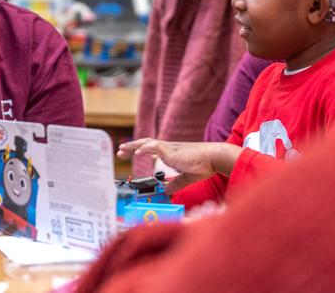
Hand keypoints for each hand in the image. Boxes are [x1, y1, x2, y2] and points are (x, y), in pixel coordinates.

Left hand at [118, 138, 242, 193]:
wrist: (214, 158)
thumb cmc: (204, 165)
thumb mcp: (186, 178)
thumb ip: (176, 184)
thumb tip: (166, 191)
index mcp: (171, 153)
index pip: (151, 148)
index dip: (139, 150)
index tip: (129, 153)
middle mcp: (168, 148)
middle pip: (145, 143)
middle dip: (132, 147)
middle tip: (120, 150)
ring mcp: (169, 148)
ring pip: (147, 143)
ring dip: (134, 146)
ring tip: (123, 149)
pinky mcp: (171, 150)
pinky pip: (154, 146)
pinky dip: (144, 148)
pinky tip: (137, 153)